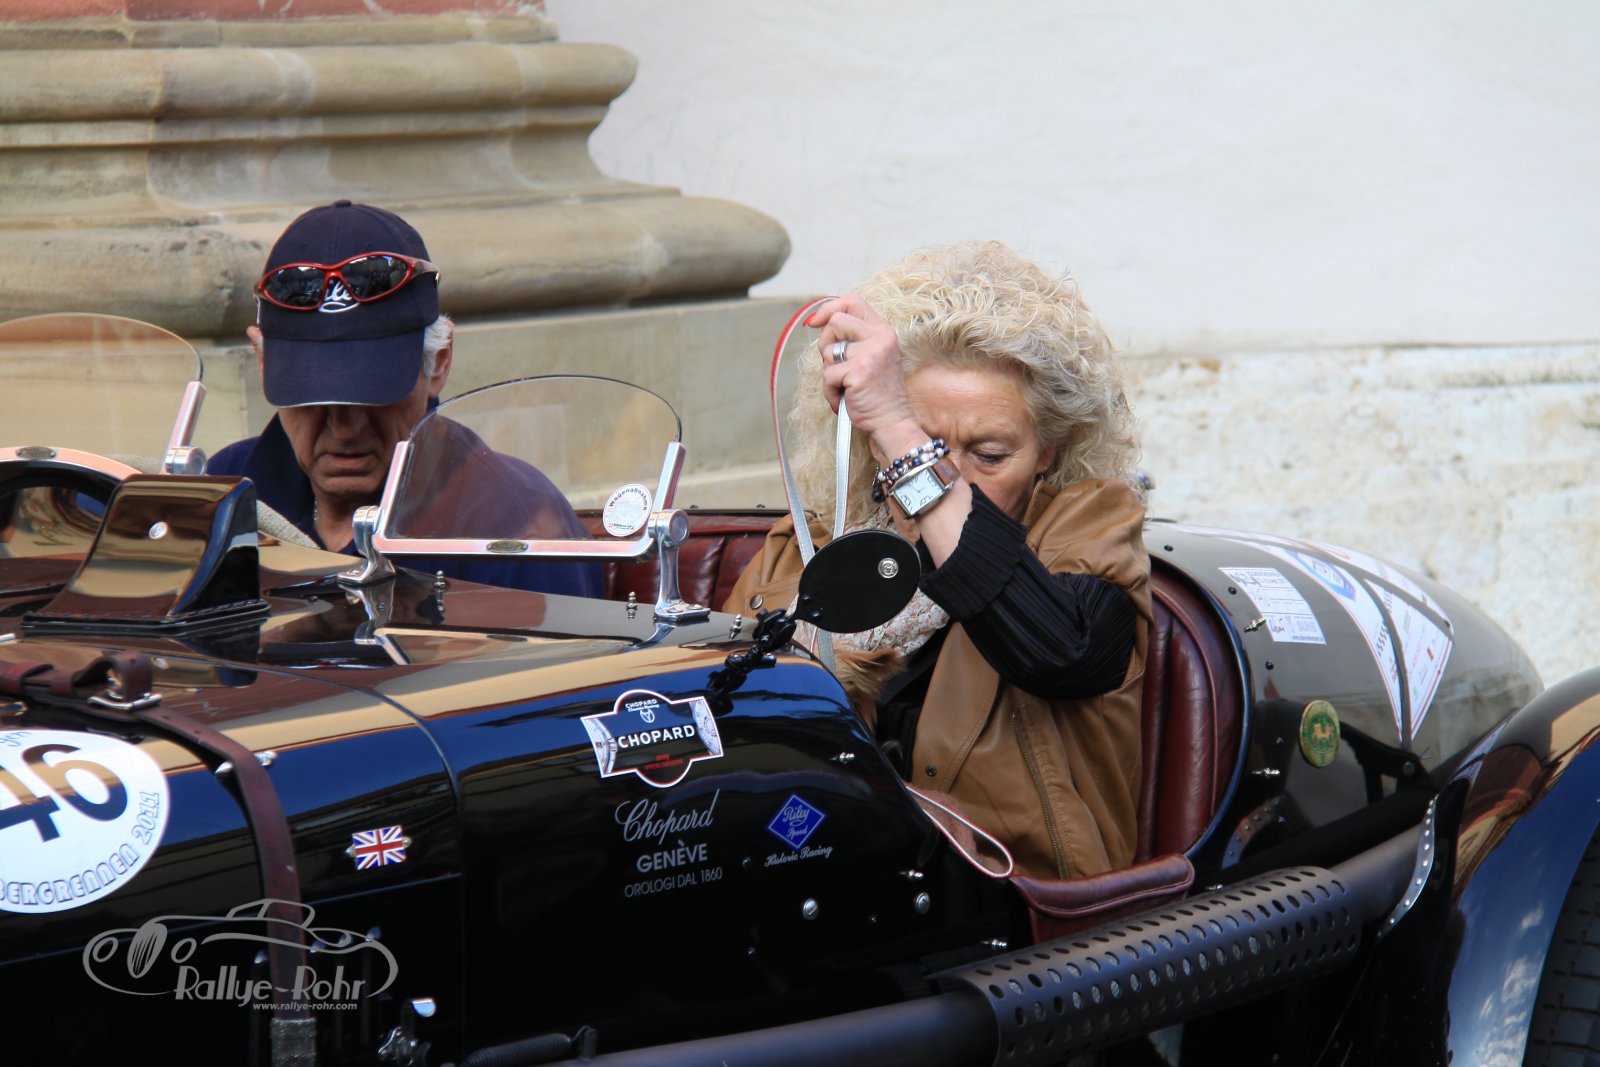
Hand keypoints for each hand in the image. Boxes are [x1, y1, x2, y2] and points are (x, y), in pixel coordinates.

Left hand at [808, 294, 926, 458]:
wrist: (891, 422)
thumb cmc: (877, 394)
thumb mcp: (872, 357)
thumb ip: (852, 339)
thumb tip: (818, 321)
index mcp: (883, 331)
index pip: (853, 302)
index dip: (830, 308)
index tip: (816, 321)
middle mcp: (879, 338)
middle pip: (836, 322)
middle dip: (826, 343)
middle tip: (836, 365)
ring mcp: (870, 354)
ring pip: (828, 351)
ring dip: (829, 372)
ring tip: (845, 386)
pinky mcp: (858, 371)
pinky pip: (827, 375)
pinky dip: (830, 391)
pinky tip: (844, 399)